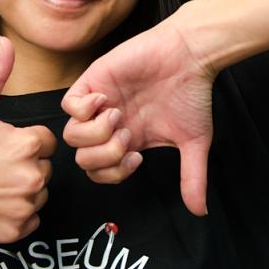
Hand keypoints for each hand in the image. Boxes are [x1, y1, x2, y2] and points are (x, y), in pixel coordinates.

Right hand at [0, 37, 56, 242]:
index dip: (23, 142)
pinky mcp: (16, 230)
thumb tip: (5, 42)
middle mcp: (32, 176)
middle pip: (43, 167)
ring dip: (21, 190)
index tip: (0, 148)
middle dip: (23, 166)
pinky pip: (30, 219)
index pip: (45, 141)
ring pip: (38, 194)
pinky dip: (15, 214)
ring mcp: (25, 206)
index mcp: (28, 144)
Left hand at [61, 16, 215, 215]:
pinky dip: (83, 108)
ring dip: (95, 132)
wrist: (188, 56)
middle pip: (82, 159)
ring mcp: (97, 105)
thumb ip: (192, 177)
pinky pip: (68, 105)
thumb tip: (200, 212)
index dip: (113, 174)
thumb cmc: (192, 95)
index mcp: (127, 142)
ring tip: (118, 115)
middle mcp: (108, 126)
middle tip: (127, 135)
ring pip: (70, 136)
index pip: (99, 173)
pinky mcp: (92, 81)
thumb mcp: (194, 143)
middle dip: (104, 154)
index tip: (137, 157)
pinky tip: (105, 100)